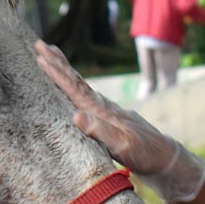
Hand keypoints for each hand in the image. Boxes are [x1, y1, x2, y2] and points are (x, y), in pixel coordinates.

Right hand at [34, 40, 204, 203]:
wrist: (165, 159)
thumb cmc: (145, 155)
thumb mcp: (123, 147)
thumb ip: (100, 132)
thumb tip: (75, 115)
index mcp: (102, 112)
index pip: (76, 89)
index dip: (58, 74)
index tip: (41, 57)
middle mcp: (103, 107)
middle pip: (76, 81)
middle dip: (57, 63)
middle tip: (39, 44)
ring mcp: (106, 112)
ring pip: (80, 86)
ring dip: (64, 71)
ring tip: (51, 56)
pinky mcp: (108, 119)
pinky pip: (84, 97)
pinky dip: (73, 87)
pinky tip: (71, 87)